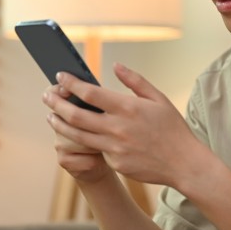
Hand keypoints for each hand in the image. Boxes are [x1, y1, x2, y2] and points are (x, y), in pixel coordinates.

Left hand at [44, 63, 203, 187]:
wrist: (184, 163)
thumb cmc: (172, 128)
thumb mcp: (158, 98)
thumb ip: (135, 81)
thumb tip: (115, 66)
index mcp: (128, 108)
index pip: (90, 93)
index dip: (71, 83)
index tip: (60, 76)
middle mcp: (118, 128)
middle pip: (76, 115)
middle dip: (56, 103)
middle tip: (46, 96)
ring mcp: (114, 148)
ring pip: (77, 136)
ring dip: (60, 124)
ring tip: (50, 116)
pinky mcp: (115, 163)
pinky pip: (94, 150)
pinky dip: (82, 141)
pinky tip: (75, 134)